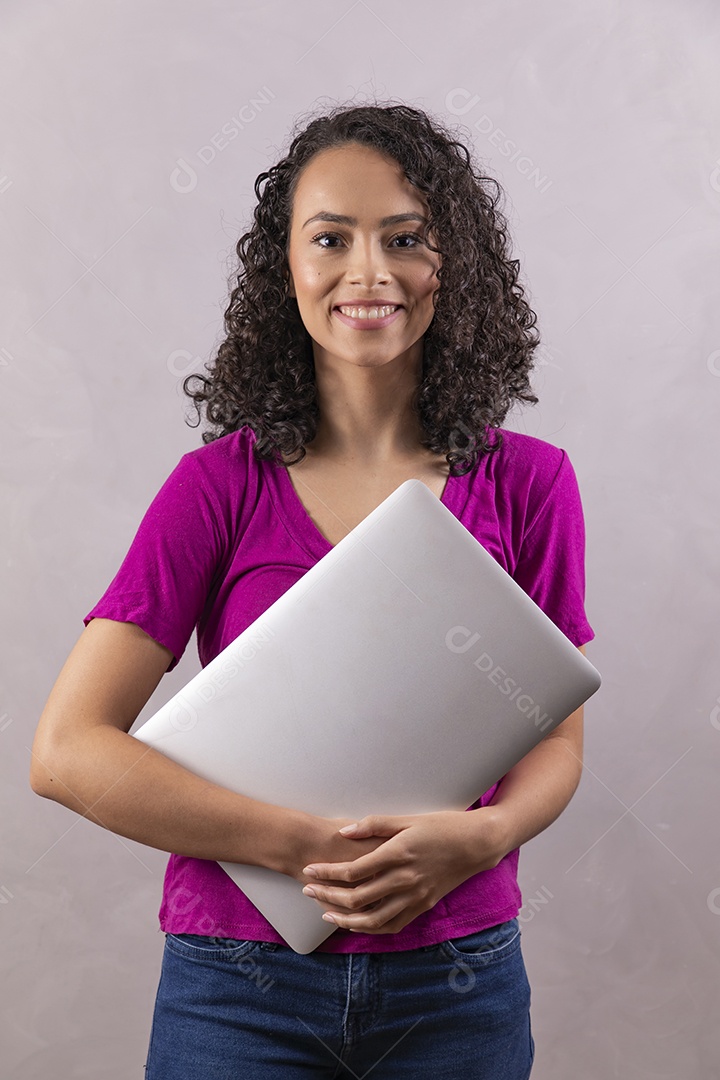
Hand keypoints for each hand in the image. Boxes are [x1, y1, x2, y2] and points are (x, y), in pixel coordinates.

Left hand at [299, 808, 506, 934]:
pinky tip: (355, 923)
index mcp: (398, 854)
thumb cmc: (441, 826)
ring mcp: (414, 897)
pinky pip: (391, 925)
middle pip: (356, 898)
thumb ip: (374, 825)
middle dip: (327, 896)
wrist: (475, 845)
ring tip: (325, 914)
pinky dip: (369, 928)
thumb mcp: (407, 818)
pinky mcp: (422, 907)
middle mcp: (404, 880)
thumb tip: (343, 831)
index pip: (352, 871)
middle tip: (308, 890)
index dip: (326, 872)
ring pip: (372, 919)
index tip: (309, 870)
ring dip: (344, 919)